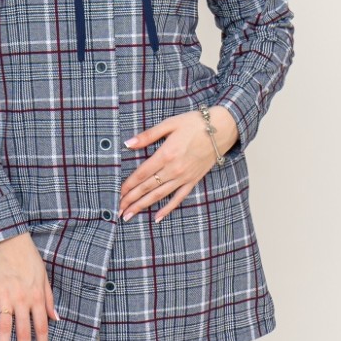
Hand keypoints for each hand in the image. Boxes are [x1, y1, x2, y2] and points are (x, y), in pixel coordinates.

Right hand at [0, 231, 59, 340]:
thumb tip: (56, 318)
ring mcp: (4, 296)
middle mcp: (21, 300)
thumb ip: (49, 300)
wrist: (8, 238)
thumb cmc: (28, 257)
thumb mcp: (44, 277)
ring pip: (4, 328)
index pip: (41, 327)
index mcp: (36, 297)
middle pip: (23, 333)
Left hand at [120, 106, 238, 221]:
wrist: (222, 128)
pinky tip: (157, 217)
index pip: (141, 174)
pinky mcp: (193, 180)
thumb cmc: (195, 123)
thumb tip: (128, 143)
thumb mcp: (169, 124)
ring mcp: (184, 177)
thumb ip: (148, 135)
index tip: (117, 193)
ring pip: (159, 195)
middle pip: (147, 188)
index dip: (128, 185)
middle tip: (118, 210)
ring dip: (143, 206)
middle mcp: (174, 169)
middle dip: (131, 200)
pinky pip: (178, 198)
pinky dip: (168, 209)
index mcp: (166, 154)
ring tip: (129, 215)